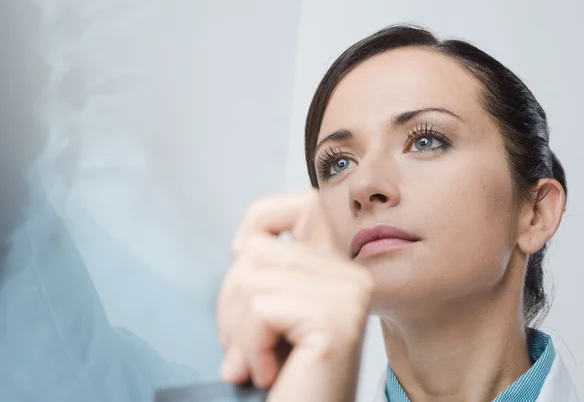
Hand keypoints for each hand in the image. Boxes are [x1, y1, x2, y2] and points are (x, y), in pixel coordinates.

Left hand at [217, 190, 373, 401]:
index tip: (237, 253)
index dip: (260, 218)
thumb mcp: (277, 311)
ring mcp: (348, 294)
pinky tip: (268, 372)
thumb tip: (240, 245)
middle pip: (258, 249)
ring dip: (238, 331)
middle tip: (238, 347)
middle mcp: (352, 275)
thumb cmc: (290, 378)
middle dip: (231, 300)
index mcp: (340, 268)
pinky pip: (260, 308)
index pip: (302, 205)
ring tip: (256, 363)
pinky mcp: (335, 319)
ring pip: (251, 277)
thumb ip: (271, 272)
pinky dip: (249, 347)